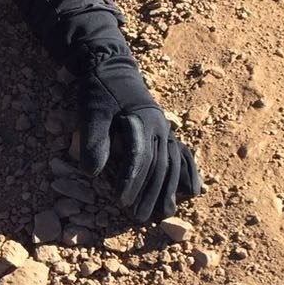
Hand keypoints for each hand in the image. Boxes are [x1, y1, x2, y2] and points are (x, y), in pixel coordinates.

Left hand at [78, 47, 200, 223]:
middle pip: (159, 165)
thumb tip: (92, 173)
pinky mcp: (165, 131)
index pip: (140, 156)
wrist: (111, 67)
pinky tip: (192, 191)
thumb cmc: (99, 90)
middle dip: (150, 192)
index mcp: (142, 120)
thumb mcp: (91, 111)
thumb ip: (94, 140)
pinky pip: (183, 154)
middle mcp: (160, 126)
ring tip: (163, 213)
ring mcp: (166, 129)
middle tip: (139, 217)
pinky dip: (188, 173)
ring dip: (168, 189)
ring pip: (172, 163)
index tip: (122, 201)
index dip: (131, 180)